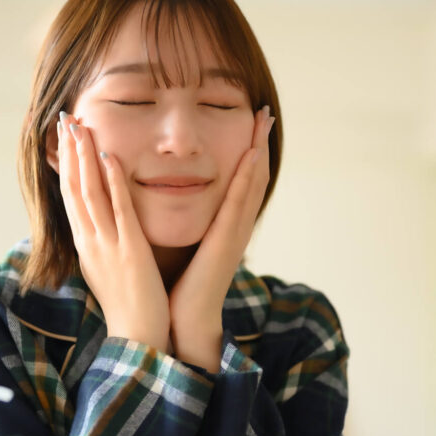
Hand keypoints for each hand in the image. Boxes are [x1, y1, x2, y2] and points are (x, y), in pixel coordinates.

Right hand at [57, 112, 170, 351]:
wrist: (138, 339)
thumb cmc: (128, 306)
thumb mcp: (108, 267)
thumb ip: (103, 241)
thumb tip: (98, 222)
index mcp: (86, 244)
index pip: (70, 196)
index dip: (65, 164)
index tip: (63, 136)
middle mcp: (90, 241)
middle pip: (73, 188)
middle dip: (68, 151)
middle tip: (65, 118)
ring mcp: (107, 245)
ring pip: (89, 193)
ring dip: (83, 157)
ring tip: (80, 127)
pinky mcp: (130, 251)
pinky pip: (119, 211)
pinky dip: (113, 183)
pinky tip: (111, 157)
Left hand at [168, 105, 273, 371]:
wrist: (182, 324)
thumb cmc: (178, 289)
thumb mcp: (184, 246)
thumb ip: (185, 224)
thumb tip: (170, 202)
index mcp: (223, 227)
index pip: (239, 181)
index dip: (248, 151)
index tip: (249, 122)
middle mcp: (234, 227)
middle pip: (253, 176)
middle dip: (259, 142)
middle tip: (264, 111)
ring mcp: (234, 234)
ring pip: (252, 184)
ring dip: (259, 150)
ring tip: (263, 121)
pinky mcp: (226, 242)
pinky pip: (238, 204)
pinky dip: (248, 177)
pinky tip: (252, 155)